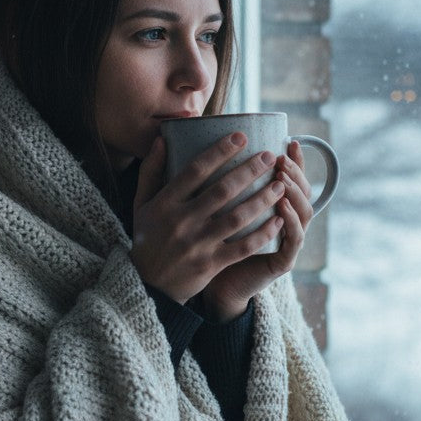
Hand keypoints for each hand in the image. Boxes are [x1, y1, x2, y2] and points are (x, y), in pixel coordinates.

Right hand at [129, 131, 295, 306]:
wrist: (147, 284)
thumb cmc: (147, 238)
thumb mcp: (141, 204)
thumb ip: (151, 172)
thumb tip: (162, 140)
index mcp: (165, 203)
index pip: (195, 171)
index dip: (219, 152)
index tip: (241, 136)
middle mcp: (181, 222)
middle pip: (221, 191)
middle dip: (248, 171)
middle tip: (269, 157)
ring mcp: (197, 244)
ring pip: (236, 218)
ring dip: (261, 200)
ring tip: (279, 185)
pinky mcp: (210, 265)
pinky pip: (242, 247)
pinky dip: (262, 233)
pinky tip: (277, 220)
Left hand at [201, 139, 314, 320]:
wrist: (211, 287)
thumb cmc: (206, 245)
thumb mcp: (207, 209)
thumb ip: (204, 181)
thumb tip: (172, 143)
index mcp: (270, 206)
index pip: (291, 178)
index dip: (295, 161)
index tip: (290, 141)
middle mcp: (284, 221)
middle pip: (302, 191)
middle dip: (295, 172)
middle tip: (280, 158)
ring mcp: (286, 241)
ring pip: (303, 213)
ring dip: (295, 193)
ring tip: (281, 179)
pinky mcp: (282, 261)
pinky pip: (292, 240)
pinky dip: (290, 223)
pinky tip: (281, 208)